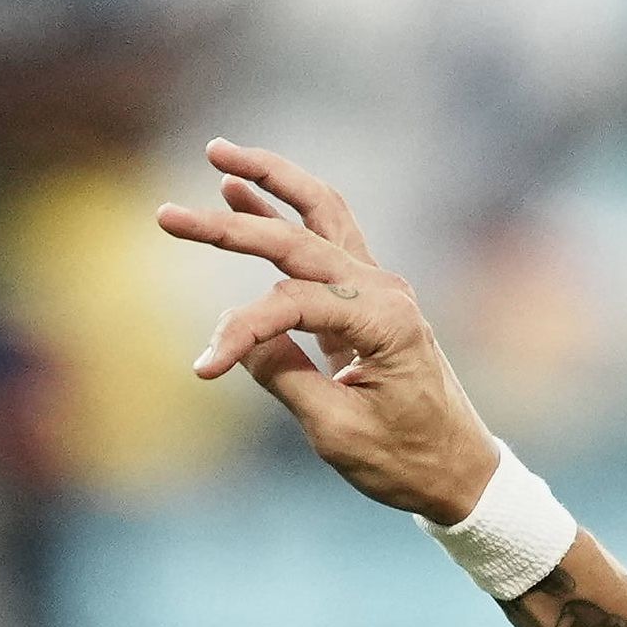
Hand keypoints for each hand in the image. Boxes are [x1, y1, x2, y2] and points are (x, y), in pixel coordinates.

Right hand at [156, 136, 505, 524]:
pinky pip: (325, 236)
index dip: (240, 332)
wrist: (459, 472)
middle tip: (167, 216)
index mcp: (385, 321)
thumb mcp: (338, 430)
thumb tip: (240, 339)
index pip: (291, 305)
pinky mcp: (369, 296)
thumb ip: (284, 376)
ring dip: (271, 180)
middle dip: (232, 226)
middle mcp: (385, 290)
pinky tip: (243, 188)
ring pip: (320, 212)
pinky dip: (287, 208)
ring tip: (219, 154)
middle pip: (298, 239)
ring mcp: (380, 286)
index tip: (204, 369)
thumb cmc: (405, 460)